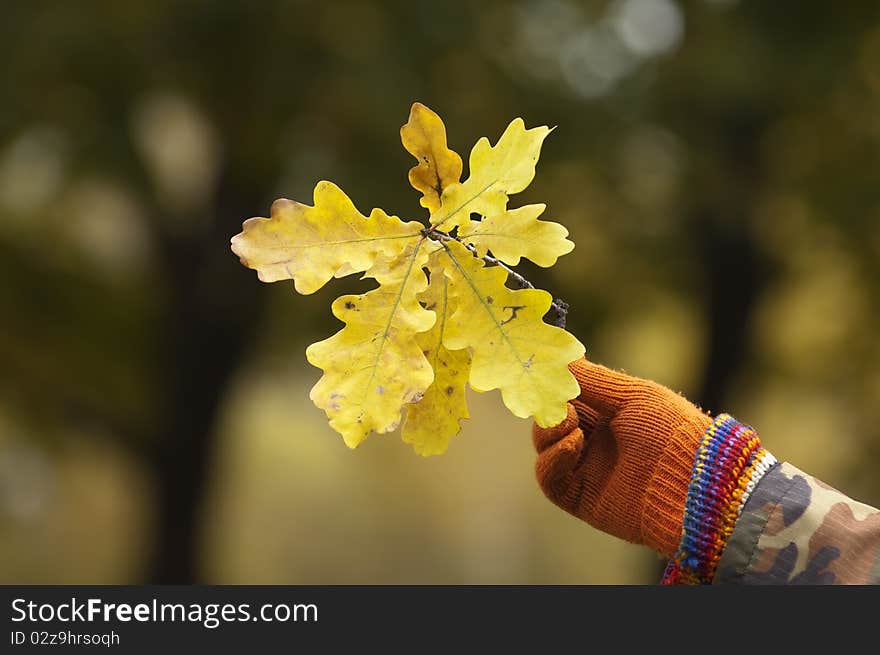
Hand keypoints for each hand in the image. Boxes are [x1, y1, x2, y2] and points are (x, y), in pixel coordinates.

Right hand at [533, 358, 711, 557]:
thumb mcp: (630, 395)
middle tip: (554, 398)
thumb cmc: (670, 431)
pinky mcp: (580, 499)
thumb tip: (555, 357)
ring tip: (571, 422)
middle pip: (549, 421)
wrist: (694, 483)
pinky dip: (552, 459)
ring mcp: (585, 471)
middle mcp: (594, 442)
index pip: (566, 396)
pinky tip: (573, 443)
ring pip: (544, 448)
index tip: (538, 370)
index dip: (551, 385)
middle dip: (546, 407)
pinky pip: (548, 480)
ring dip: (548, 430)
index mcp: (608, 414)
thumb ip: (589, 378)